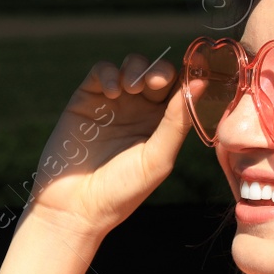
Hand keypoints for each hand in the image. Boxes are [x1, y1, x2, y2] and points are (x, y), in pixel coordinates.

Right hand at [24, 51, 189, 239]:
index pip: (180, 91)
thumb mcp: (157, 158)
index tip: (195, 70)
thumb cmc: (121, 190)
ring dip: (137, 69)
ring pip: (132, 66)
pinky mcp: (86, 98)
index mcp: (162, 125)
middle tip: (157, 83)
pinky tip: (114, 93)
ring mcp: (113, 103)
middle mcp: (140, 110)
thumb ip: (177, 121)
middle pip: (158, 73)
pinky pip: (101, 72)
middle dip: (161, 71)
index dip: (188, 77)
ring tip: (134, 88)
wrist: (74, 206)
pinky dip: (110, 74)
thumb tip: (199, 85)